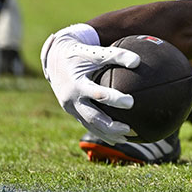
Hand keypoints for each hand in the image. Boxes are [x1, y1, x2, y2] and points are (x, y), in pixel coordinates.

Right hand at [40, 24, 140, 143]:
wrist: (54, 60)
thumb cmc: (79, 54)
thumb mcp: (94, 52)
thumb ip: (115, 55)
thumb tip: (138, 61)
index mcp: (77, 85)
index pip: (97, 94)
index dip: (114, 99)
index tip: (131, 102)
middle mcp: (72, 100)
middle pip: (92, 118)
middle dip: (110, 126)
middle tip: (129, 129)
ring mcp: (71, 108)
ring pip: (90, 125)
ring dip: (107, 134)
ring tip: (127, 138)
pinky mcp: (72, 112)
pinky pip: (88, 124)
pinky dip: (102, 132)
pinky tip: (117, 137)